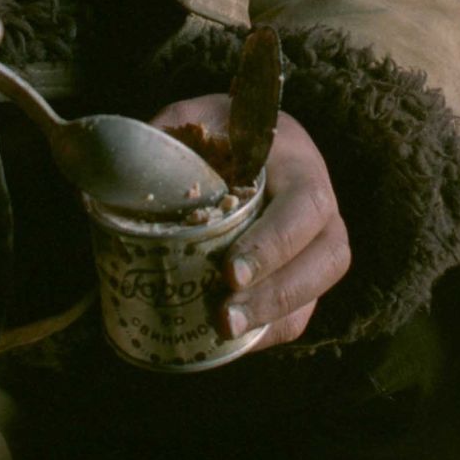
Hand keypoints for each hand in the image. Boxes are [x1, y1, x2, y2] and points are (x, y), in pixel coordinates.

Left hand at [151, 95, 350, 349]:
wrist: (239, 138)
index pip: (305, 204)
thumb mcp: (192, 118)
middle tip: (225, 316)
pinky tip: (231, 342)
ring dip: (274, 316)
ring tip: (224, 333)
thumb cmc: (215, 129)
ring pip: (319, 288)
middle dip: (278, 292)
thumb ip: (167, 138)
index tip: (230, 272)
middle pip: (329, 255)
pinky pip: (301, 311)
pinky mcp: (303, 272)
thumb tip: (129, 176)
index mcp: (297, 161)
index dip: (275, 243)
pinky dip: (270, 331)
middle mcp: (321, 204)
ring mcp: (317, 240)